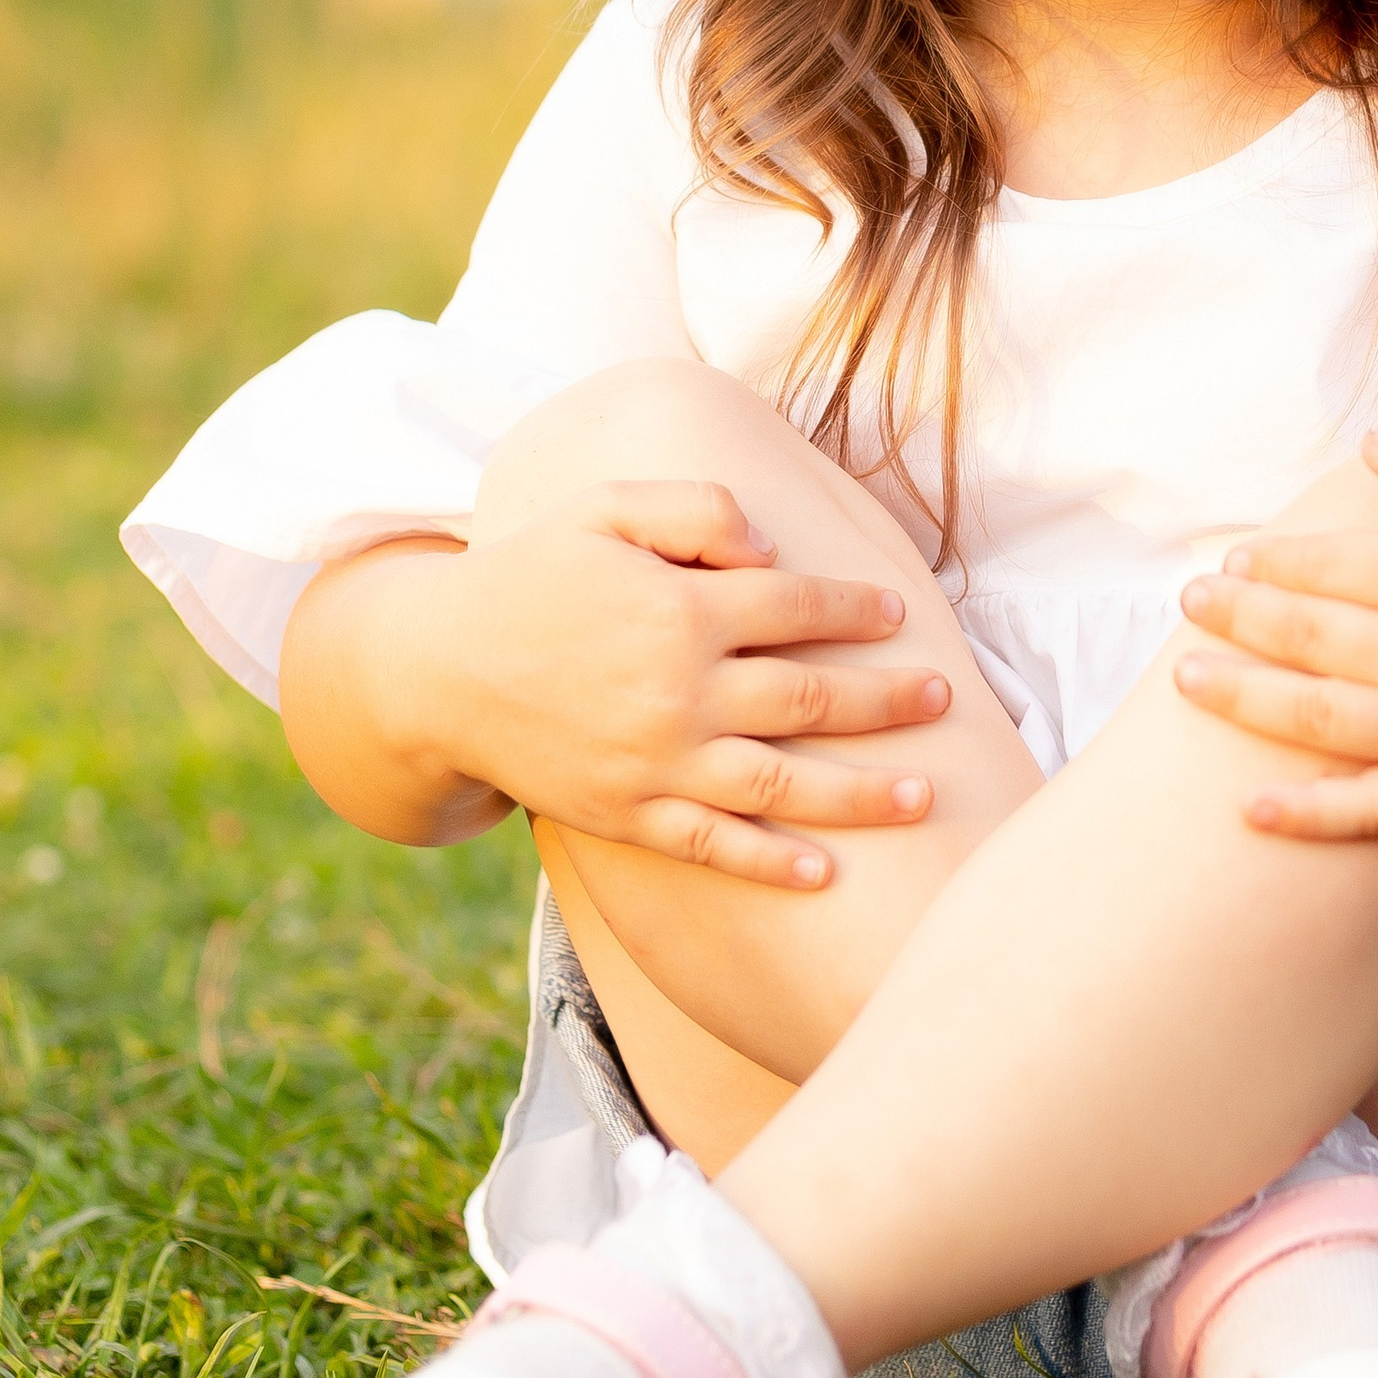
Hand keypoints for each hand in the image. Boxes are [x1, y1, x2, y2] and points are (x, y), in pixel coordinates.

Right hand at [318, 483, 952, 886]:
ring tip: (922, 796)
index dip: (855, 612)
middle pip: (810, 698)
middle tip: (941, 698)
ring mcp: (656, 761)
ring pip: (781, 782)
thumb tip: (772, 545)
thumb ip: (695, 506)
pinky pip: (714, 846)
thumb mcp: (604, 506)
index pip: (797, 607)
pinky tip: (825, 871)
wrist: (437, 669)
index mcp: (680, 609)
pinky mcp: (629, 814)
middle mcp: (679, 690)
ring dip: (860, 794)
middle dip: (886, 701)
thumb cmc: (532, 573)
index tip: (898, 617)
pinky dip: (771, 862)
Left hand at [1172, 430, 1377, 845]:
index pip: (1336, 566)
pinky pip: (1374, 814)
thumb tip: (1369, 442)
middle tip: (1188, 603)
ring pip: (1319, 719)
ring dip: (1243, 700)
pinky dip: (1309, 815)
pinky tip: (1251, 807)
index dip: (1277, 560)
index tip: (1235, 555)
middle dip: (1239, 617)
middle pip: (1311, 636)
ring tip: (1184, 681)